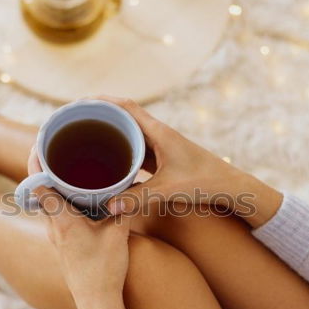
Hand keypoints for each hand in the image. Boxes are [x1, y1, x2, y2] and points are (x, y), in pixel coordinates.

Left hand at [28, 148, 130, 308]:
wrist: (97, 303)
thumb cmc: (104, 270)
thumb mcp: (117, 233)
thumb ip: (120, 206)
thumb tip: (128, 184)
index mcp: (62, 219)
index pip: (38, 182)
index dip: (36, 158)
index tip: (41, 139)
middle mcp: (53, 225)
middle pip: (38, 187)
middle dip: (44, 163)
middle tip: (54, 142)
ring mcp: (55, 234)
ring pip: (47, 199)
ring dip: (52, 180)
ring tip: (65, 161)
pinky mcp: (63, 241)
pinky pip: (56, 210)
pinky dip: (61, 196)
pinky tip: (77, 191)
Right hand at [96, 96, 282, 227]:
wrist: (231, 188)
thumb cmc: (205, 182)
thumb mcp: (168, 190)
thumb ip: (137, 199)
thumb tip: (107, 207)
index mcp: (159, 132)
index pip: (126, 106)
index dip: (102, 101)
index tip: (81, 103)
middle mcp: (159, 135)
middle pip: (124, 118)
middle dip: (101, 117)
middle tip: (76, 123)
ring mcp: (162, 147)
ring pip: (131, 135)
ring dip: (111, 135)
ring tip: (87, 141)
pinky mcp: (164, 160)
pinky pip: (138, 151)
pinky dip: (122, 153)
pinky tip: (110, 164)